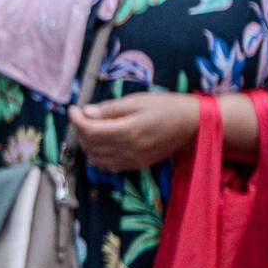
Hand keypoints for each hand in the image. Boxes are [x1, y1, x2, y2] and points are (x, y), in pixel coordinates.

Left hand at [67, 95, 199, 172]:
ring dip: (88, 144)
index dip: (76, 120)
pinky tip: (103, 141)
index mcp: (128, 131)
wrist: (194, 125)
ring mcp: (133, 161)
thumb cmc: (167, 107)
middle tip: (84, 116)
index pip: (89, 130)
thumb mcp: (138, 101)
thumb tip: (86, 112)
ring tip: (92, 127)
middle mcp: (128, 150)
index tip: (73, 109)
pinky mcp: (137, 166)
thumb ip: (110, 109)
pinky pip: (109, 165)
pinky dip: (99, 155)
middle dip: (81, 130)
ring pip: (96, 158)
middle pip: (90, 145)